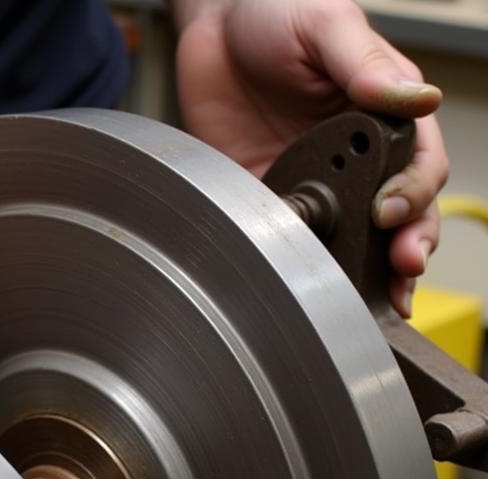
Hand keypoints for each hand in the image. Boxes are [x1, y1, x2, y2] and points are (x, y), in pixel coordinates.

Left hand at [175, 0, 448, 317]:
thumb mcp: (326, 22)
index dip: (414, 194)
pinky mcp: (274, 199)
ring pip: (354, 237)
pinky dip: (305, 263)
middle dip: (407, 245)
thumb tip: (413, 99)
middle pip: (398, 213)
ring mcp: (317, 182)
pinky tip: (313, 282)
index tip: (390, 211)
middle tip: (402, 269)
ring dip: (370, 269)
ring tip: (381, 296)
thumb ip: (366, 63)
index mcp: (386, 113)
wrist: (212, 31)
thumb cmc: (277, 12)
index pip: (419, 163)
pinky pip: (292, 237)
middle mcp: (357, 155)